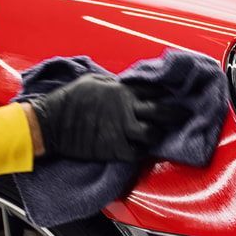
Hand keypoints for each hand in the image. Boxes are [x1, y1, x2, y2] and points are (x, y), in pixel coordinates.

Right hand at [27, 74, 187, 161]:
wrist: (51, 122)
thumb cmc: (70, 99)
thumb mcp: (94, 82)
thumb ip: (115, 85)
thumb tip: (128, 85)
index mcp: (122, 91)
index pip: (155, 90)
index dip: (168, 93)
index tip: (177, 95)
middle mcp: (126, 110)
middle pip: (162, 112)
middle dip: (176, 114)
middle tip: (185, 116)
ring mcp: (121, 130)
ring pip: (153, 134)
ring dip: (159, 135)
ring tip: (162, 135)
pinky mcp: (114, 149)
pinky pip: (137, 153)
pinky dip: (142, 152)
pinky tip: (143, 149)